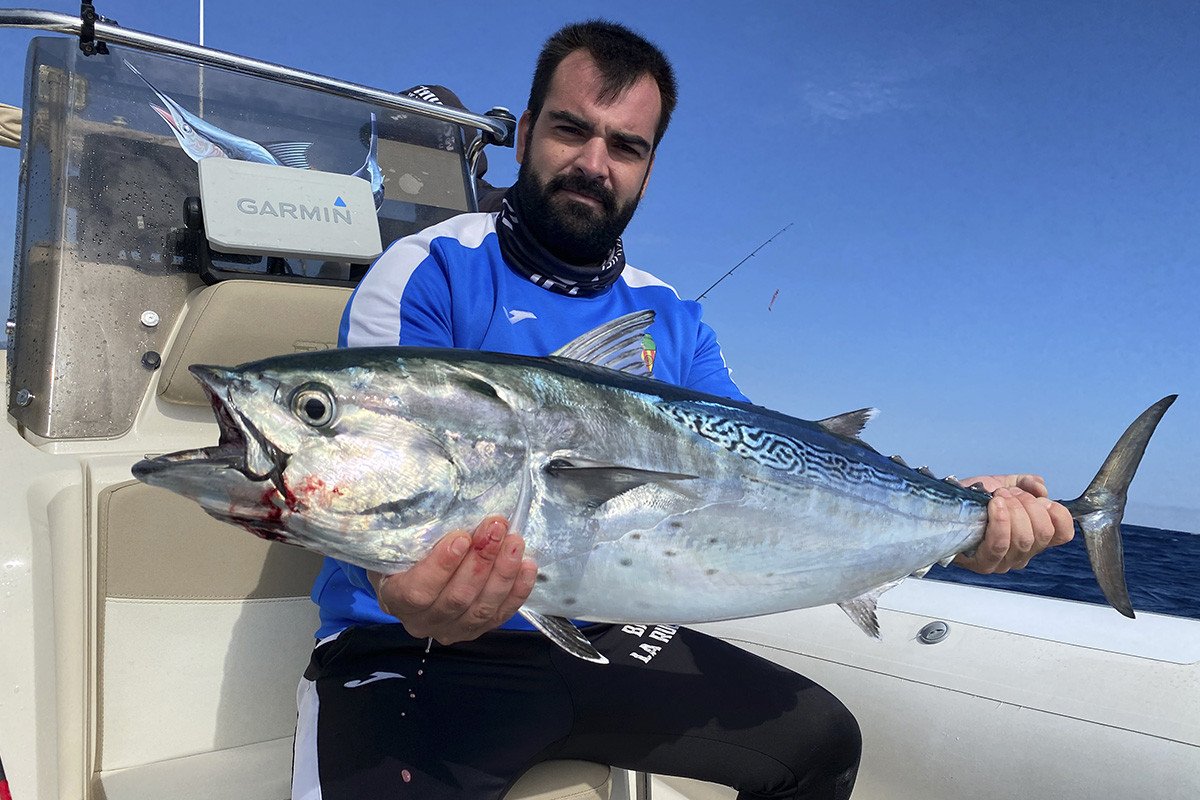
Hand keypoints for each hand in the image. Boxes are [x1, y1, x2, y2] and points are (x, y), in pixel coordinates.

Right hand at [368, 516, 537, 644]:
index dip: (441, 566)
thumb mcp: (397, 537)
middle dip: (481, 560)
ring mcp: (451, 629)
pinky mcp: (477, 628)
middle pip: (457, 597)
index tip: (461, 537)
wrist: (411, 574)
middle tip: (495, 527)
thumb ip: (411, 529)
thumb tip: (434, 497)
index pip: (418, 591)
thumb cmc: (404, 550)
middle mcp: (422, 621)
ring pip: (482, 608)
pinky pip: (501, 614)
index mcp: (395, 598)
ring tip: (514, 541)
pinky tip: (527, 565)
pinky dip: (517, 590)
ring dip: (502, 572)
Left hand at [954, 474, 1074, 573]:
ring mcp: (1004, 562)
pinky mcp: (984, 563)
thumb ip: (1027, 483)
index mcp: (1034, 536)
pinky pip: (1000, 545)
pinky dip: (1000, 522)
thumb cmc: (974, 499)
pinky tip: (994, 506)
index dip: (1058, 514)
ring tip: (997, 498)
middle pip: (1042, 533)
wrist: (942, 506)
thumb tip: (1040, 488)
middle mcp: (1023, 553)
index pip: (1063, 534)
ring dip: (1013, 511)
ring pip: (1023, 539)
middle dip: (1028, 506)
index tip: (1041, 499)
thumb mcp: (1005, 484)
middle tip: (1009, 494)